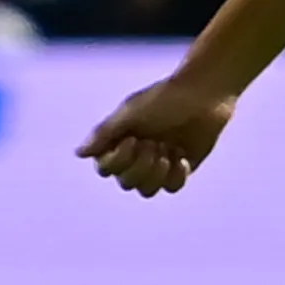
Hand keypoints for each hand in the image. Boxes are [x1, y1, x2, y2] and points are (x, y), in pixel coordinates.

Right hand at [78, 72, 235, 197]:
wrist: (205, 93)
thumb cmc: (165, 97)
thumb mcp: (131, 112)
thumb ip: (105, 133)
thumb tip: (79, 154)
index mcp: (119, 139)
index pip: (106, 168)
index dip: (118, 160)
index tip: (133, 138)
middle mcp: (136, 155)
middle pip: (126, 183)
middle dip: (141, 166)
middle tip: (156, 143)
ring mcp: (158, 164)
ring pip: (146, 191)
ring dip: (156, 174)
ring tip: (168, 150)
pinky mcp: (180, 169)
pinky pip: (172, 188)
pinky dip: (176, 175)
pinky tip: (182, 156)